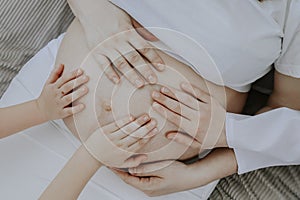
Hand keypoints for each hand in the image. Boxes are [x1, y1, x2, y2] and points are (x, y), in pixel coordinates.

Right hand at [36, 64, 88, 120]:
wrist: (39, 111)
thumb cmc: (47, 95)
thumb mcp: (48, 84)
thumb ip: (55, 74)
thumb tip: (61, 63)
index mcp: (53, 87)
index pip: (63, 79)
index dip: (72, 74)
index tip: (81, 70)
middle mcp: (56, 95)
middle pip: (67, 87)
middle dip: (76, 82)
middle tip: (86, 77)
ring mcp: (58, 104)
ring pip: (68, 98)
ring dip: (77, 94)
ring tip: (86, 89)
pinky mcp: (61, 113)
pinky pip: (69, 111)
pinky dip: (75, 109)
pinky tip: (83, 106)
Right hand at [79, 0, 164, 86]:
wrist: (90, 9)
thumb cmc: (111, 14)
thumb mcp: (129, 19)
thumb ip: (142, 30)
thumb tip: (155, 40)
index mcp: (128, 32)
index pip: (144, 48)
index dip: (154, 58)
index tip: (161, 68)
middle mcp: (118, 40)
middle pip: (134, 58)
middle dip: (145, 70)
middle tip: (153, 81)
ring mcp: (106, 46)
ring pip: (121, 63)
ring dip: (131, 75)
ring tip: (139, 84)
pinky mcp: (96, 51)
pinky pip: (103, 64)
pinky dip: (110, 73)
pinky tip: (117, 81)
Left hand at [84, 114, 157, 167]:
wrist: (89, 156)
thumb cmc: (106, 159)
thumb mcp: (121, 164)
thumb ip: (135, 161)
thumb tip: (146, 157)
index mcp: (125, 152)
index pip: (140, 142)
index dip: (148, 136)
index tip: (156, 130)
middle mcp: (120, 145)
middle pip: (136, 135)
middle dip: (146, 128)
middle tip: (154, 121)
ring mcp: (112, 137)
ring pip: (128, 129)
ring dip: (138, 122)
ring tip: (146, 116)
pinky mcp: (105, 131)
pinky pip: (117, 125)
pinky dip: (124, 121)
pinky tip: (131, 117)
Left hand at [114, 148, 237, 196]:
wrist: (192, 177)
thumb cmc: (179, 173)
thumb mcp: (161, 168)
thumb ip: (145, 168)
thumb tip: (130, 168)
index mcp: (148, 187)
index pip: (127, 178)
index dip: (117, 170)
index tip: (109, 163)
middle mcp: (148, 189)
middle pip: (129, 178)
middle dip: (120, 169)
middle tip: (111, 160)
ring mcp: (151, 186)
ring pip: (135, 177)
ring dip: (128, 168)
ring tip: (119, 160)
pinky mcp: (155, 182)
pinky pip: (142, 176)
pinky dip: (136, 169)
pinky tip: (134, 162)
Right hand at [151, 82, 226, 148]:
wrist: (231, 132)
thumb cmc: (212, 139)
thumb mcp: (196, 144)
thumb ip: (181, 139)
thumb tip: (167, 134)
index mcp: (193, 128)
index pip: (175, 118)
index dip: (163, 111)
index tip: (154, 105)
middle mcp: (198, 117)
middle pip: (178, 107)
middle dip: (164, 100)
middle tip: (154, 94)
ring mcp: (205, 108)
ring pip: (186, 99)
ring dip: (174, 93)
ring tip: (163, 88)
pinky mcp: (211, 101)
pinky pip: (200, 94)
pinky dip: (191, 89)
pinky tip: (182, 84)